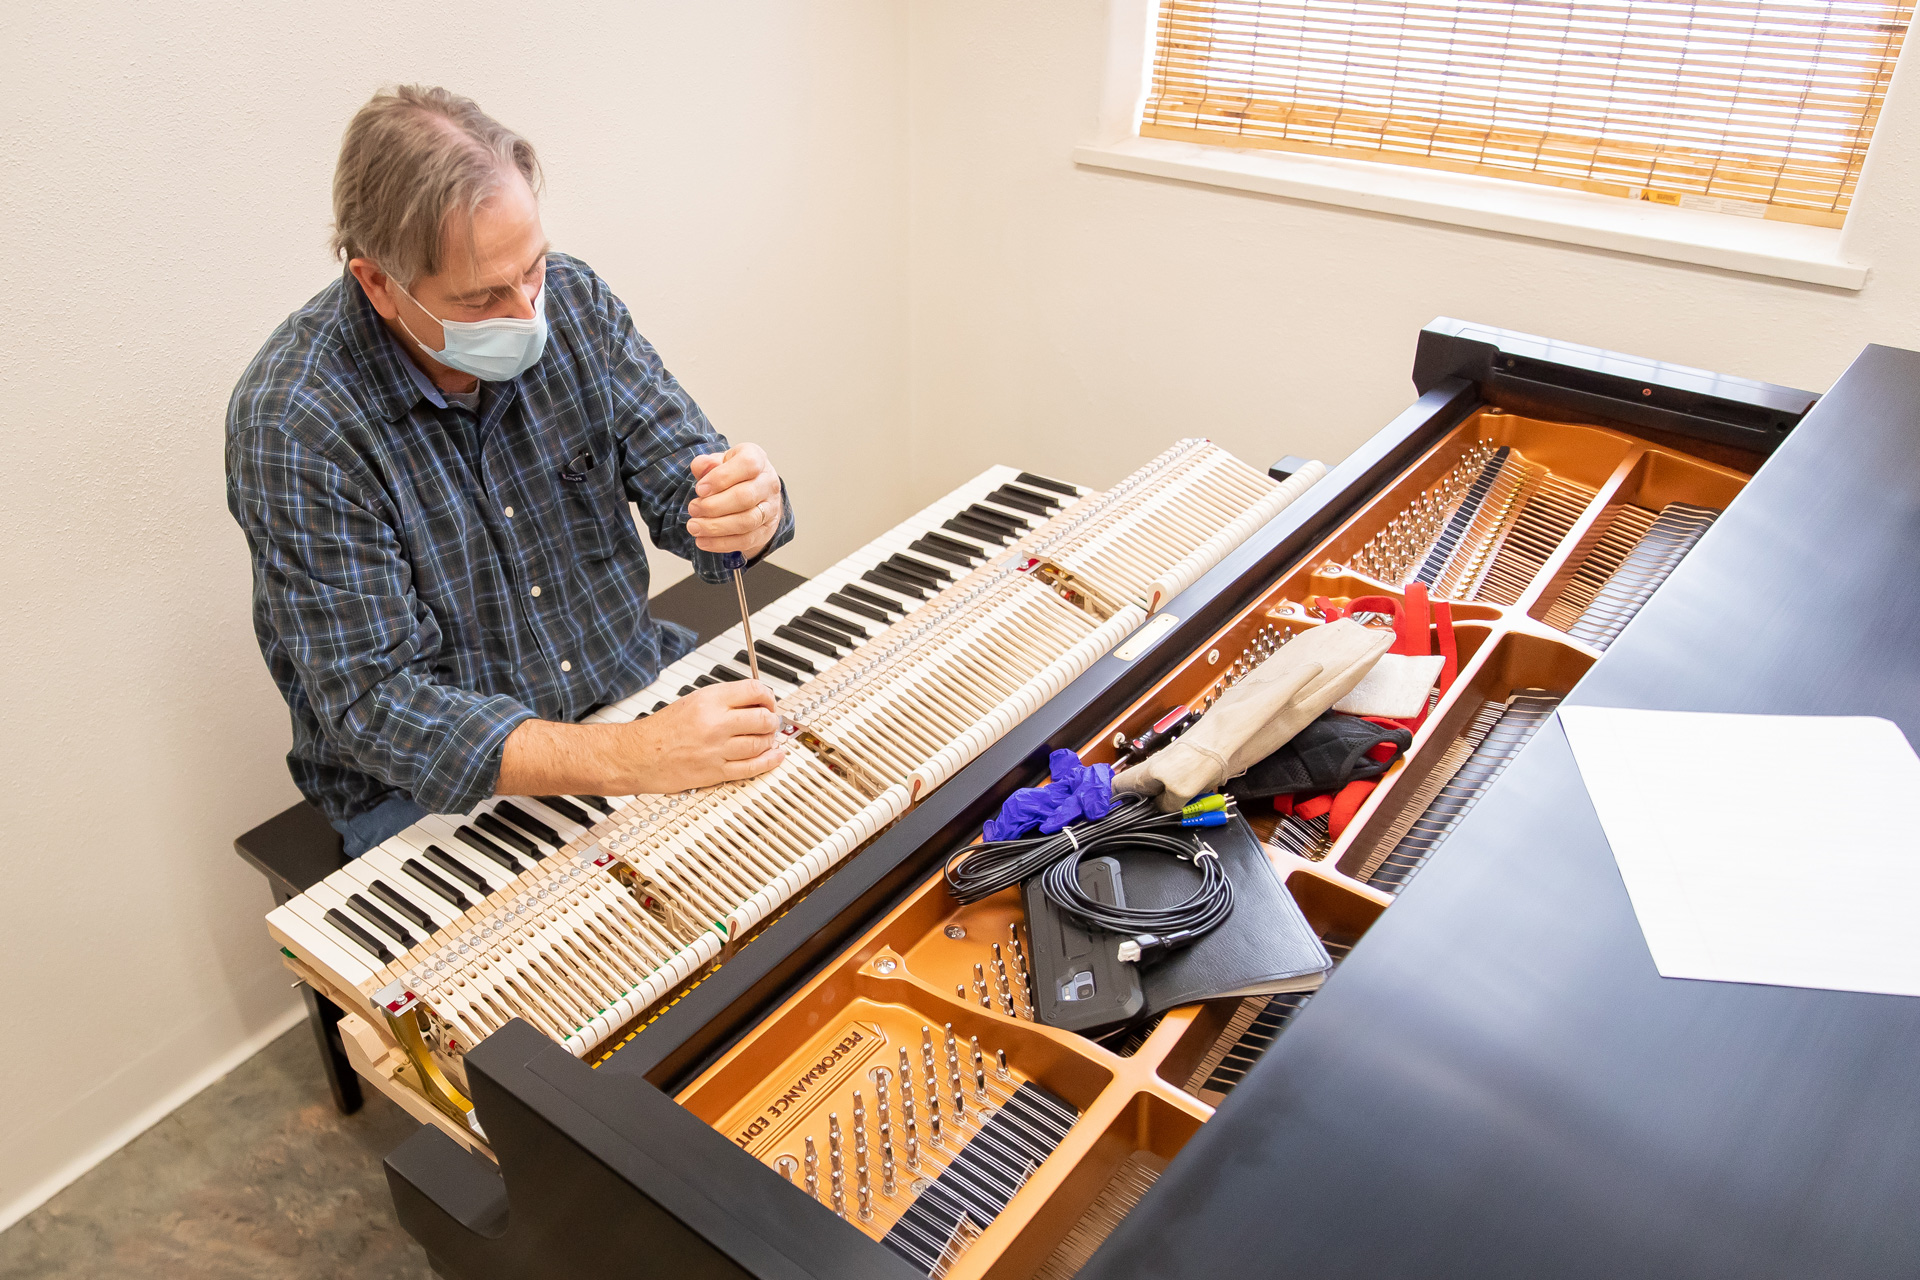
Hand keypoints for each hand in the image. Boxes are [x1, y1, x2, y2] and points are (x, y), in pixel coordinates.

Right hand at [617, 680, 784, 791]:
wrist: (639, 755)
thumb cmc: (662, 730)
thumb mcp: (692, 701)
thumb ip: (723, 700)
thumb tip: (753, 701)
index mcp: (709, 701)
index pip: (754, 691)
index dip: (768, 695)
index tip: (769, 701)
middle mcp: (716, 724)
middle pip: (763, 718)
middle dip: (772, 719)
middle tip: (771, 720)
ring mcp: (718, 750)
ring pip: (761, 743)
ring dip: (770, 740)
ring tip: (768, 737)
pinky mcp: (717, 772)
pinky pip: (752, 767)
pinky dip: (769, 761)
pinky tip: (774, 756)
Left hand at [687, 443, 782, 555]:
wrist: (753, 492)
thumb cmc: (733, 474)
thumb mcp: (719, 462)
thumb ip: (707, 463)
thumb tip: (700, 465)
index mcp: (757, 458)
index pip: (747, 465)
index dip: (721, 478)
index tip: (699, 489)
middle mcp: (768, 483)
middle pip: (745, 497)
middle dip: (714, 506)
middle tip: (693, 509)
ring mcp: (770, 508)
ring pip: (746, 522)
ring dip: (716, 527)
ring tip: (694, 527)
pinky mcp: (766, 530)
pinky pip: (745, 540)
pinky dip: (721, 543)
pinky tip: (703, 541)